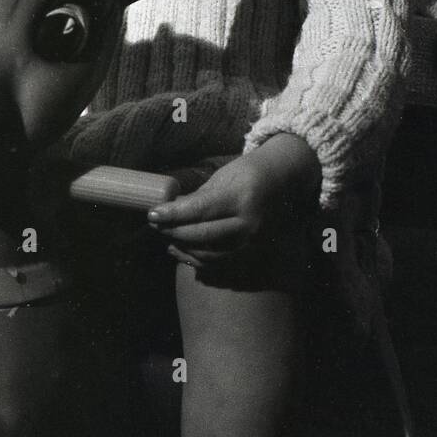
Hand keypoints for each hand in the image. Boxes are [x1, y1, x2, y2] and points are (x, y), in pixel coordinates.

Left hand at [146, 133, 320, 270]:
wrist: (283, 182)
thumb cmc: (248, 173)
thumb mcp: (222, 177)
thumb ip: (197, 197)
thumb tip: (167, 211)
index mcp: (241, 196)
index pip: (199, 210)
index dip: (172, 214)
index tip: (152, 214)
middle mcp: (248, 222)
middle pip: (201, 235)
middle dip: (173, 231)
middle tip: (155, 224)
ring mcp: (251, 241)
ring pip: (207, 253)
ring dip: (182, 247)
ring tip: (165, 236)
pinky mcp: (251, 253)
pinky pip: (217, 262)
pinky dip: (195, 258)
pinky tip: (180, 249)